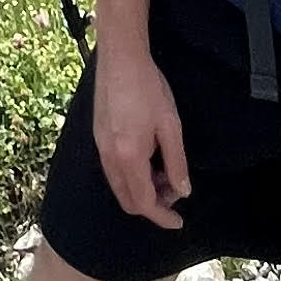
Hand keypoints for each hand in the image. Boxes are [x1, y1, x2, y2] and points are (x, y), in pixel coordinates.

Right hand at [92, 45, 191, 229]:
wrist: (120, 58)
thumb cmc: (149, 88)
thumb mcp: (171, 126)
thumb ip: (176, 162)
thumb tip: (182, 191)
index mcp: (128, 157)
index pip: (144, 202)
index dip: (162, 217)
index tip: (179, 222)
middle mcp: (109, 158)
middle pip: (128, 200)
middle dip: (153, 204)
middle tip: (175, 191)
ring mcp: (99, 148)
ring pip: (120, 187)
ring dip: (143, 190)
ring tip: (165, 171)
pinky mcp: (98, 137)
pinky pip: (114, 171)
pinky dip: (132, 177)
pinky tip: (149, 159)